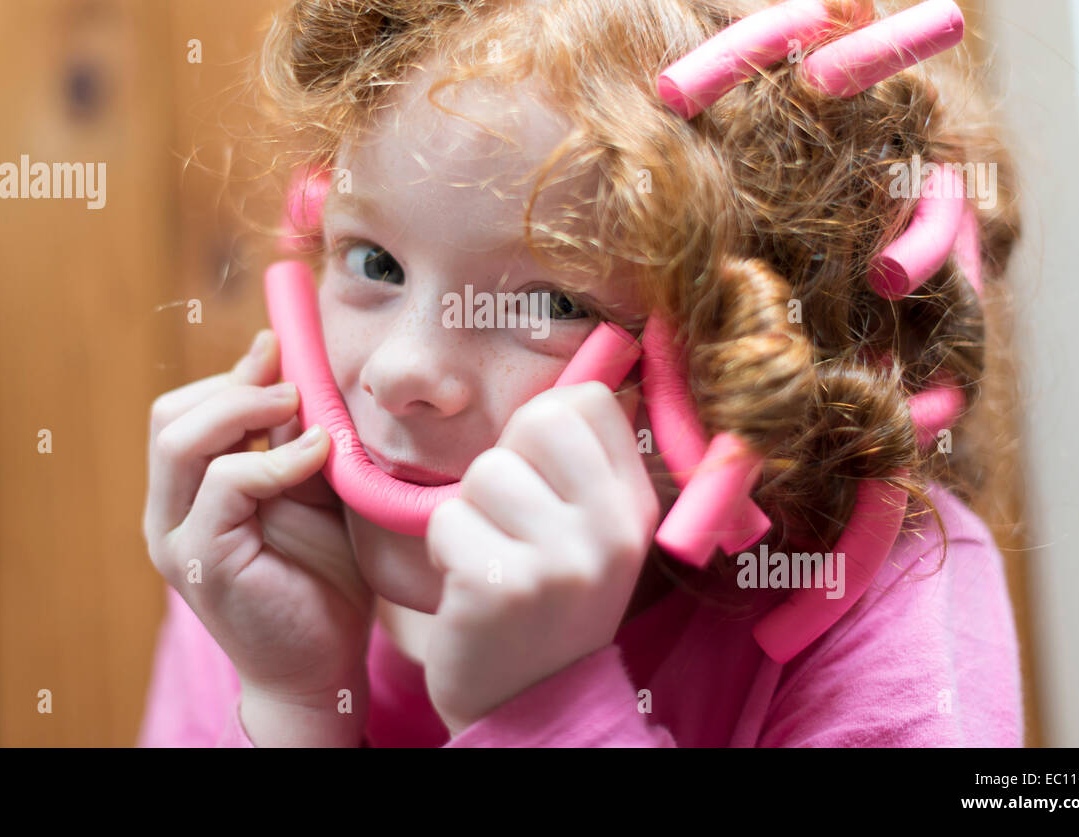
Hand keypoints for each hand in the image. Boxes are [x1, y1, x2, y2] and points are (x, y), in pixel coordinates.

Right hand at [143, 330, 374, 736]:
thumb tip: (293, 368)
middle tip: (293, 386)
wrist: (323, 664)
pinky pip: (223, 484)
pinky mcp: (201, 561)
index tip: (280, 349)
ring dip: (245, 410)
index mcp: (186, 493)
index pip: (184, 411)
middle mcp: (167, 513)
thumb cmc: (321, 578)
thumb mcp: (310, 489)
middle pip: (169, 414)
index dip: (231, 374)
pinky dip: (274, 459)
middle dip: (233, 386)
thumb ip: (293, 438)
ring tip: (299, 410)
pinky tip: (316, 455)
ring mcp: (176, 538)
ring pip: (180, 439)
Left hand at [422, 381, 659, 736]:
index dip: (546, 425)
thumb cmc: (549, 602)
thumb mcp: (595, 533)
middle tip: (510, 519)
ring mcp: (560, 560)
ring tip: (490, 557)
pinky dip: (443, 549)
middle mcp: (610, 529)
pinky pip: (446, 520)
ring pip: (483, 472)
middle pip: (537, 421)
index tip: (541, 474)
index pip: (588, 401)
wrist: (530, 706)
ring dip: (469, 513)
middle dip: (505, 463)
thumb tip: (581, 372)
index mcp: (635, 506)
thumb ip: (586, 463)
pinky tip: (470, 585)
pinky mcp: (501, 587)